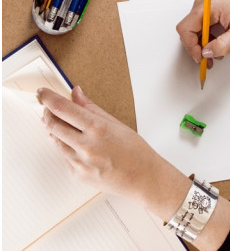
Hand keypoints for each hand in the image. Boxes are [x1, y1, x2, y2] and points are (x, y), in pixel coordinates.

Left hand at [37, 86, 189, 220]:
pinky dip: (65, 145)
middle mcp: (86, 146)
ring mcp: (81, 163)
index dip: (48, 98)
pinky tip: (74, 141)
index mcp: (97, 128)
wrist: (144, 179)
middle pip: (53, 124)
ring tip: (63, 123)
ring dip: (54, 129)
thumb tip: (76, 93)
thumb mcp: (116, 123)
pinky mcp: (78, 175)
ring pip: (56, 140)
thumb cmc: (135, 150)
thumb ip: (91, 108)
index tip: (42, 93)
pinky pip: (64, 155)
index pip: (63, 108)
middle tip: (48, 107)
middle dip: (47, 112)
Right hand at [177, 0, 229, 68]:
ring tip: (212, 54)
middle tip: (206, 60)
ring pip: (192, 31)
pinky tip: (214, 46)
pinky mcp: (206, 11)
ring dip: (200, 45)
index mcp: (208, 6)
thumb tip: (207, 53)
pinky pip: (198, 28)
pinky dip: (204, 40)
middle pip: (187, 31)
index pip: (186, 28)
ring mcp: (203, 7)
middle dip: (196, 48)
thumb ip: (223, 45)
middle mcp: (202, 4)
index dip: (190, 46)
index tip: (199, 57)